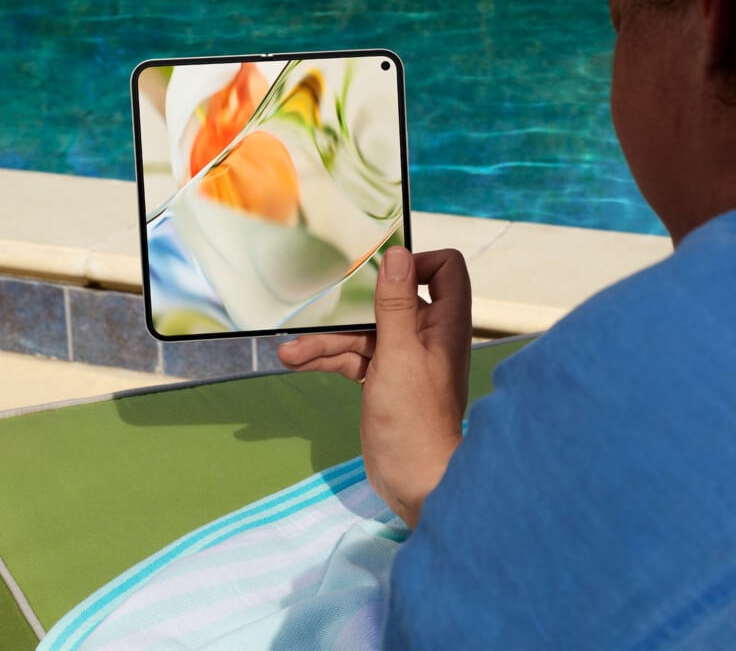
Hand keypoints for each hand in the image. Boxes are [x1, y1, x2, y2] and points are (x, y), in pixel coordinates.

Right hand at [278, 247, 471, 527]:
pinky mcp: (384, 378)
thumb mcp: (398, 354)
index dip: (416, 262)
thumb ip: (396, 303)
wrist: (414, 481)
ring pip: (365, 332)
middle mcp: (427, 334)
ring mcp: (404, 357)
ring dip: (328, 339)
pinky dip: (329, 358)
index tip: (382, 271)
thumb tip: (397, 254)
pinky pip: (355, 356)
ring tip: (290, 351)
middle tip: (319, 302)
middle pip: (390, 301)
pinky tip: (296, 362)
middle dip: (351, 306)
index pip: (445, 269)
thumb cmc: (413, 418)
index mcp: (444, 322)